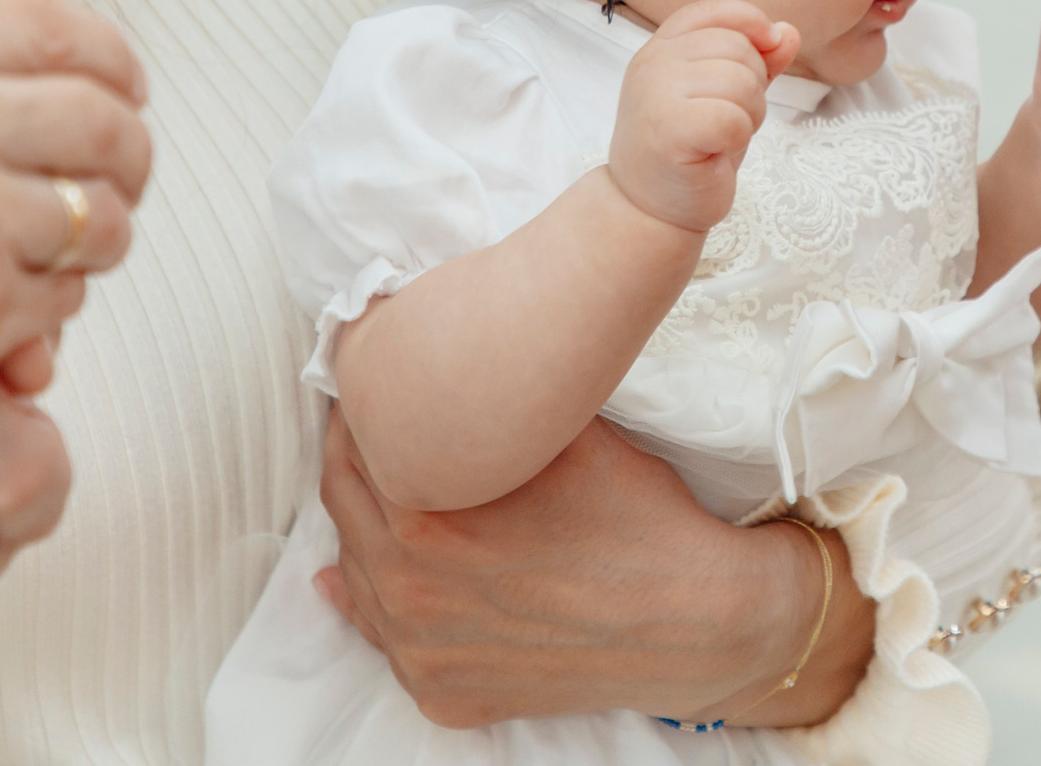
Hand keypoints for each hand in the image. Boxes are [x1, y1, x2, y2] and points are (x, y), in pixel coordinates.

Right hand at [0, 0, 147, 529]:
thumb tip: (4, 58)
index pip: (58, 25)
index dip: (111, 69)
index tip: (122, 95)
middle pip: (104, 115)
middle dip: (122, 157)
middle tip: (109, 188)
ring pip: (102, 211)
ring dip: (90, 242)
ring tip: (42, 260)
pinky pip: (68, 294)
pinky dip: (44, 310)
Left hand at [317, 411, 875, 729]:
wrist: (696, 621)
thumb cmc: (637, 518)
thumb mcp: (565, 432)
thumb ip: (492, 395)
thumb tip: (452, 346)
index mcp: (424, 519)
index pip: (354, 448)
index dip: (364, 408)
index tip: (376, 386)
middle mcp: (408, 593)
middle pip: (344, 512)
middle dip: (357, 463)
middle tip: (375, 429)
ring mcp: (423, 654)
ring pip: (359, 578)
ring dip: (365, 530)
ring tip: (392, 492)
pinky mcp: (447, 694)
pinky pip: (388, 644)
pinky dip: (382, 606)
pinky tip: (387, 578)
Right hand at [607, 0, 798, 233]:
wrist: (650, 208)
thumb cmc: (691, 148)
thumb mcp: (726, 95)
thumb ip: (757, 61)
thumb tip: (789, 32)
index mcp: (662, 46)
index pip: (715, 11)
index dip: (751, 23)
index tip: (768, 47)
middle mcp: (653, 62)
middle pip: (738, 48)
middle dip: (754, 86)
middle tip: (730, 120)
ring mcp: (655, 94)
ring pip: (740, 82)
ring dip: (749, 115)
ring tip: (722, 137)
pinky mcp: (667, 129)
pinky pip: (732, 119)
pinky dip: (737, 138)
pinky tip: (716, 153)